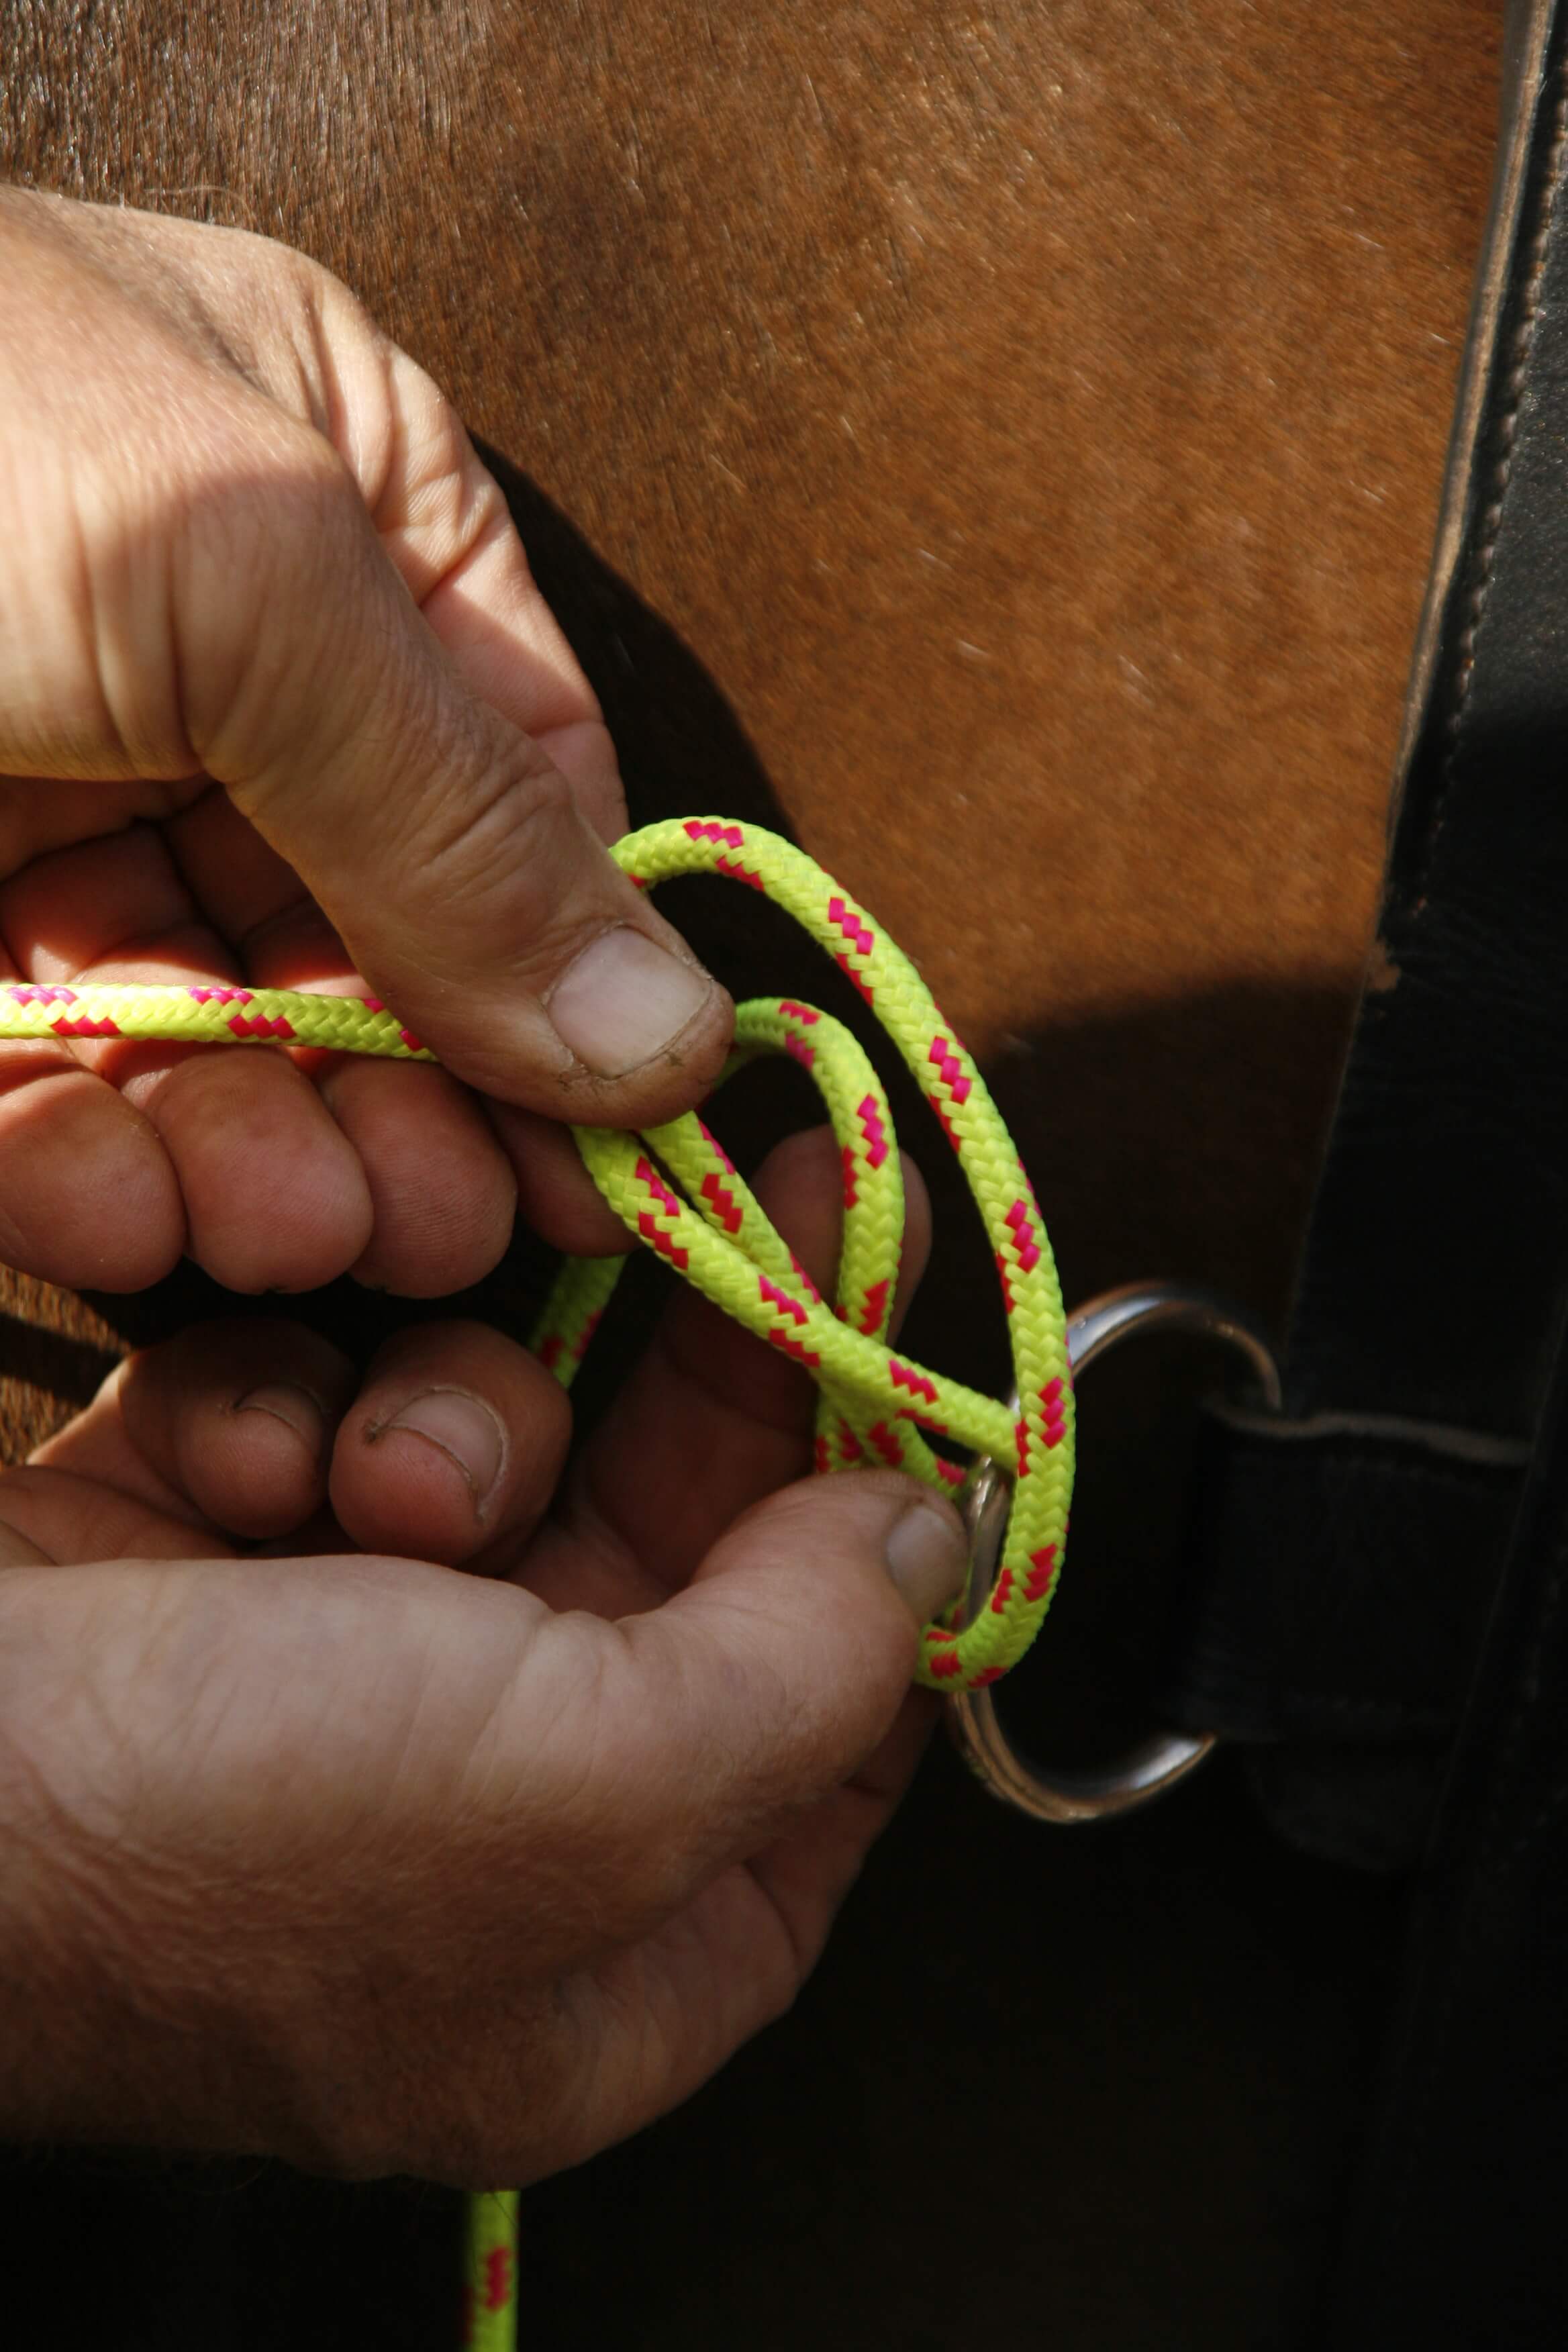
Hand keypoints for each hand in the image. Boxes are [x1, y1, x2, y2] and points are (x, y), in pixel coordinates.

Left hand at [0, 188, 730, 1298]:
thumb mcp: (236, 571)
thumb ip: (463, 816)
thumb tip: (675, 1040)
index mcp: (336, 510)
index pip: (528, 780)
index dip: (577, 974)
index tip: (615, 1150)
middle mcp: (227, 672)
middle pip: (390, 942)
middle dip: (417, 1097)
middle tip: (444, 1229)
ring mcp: (74, 814)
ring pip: (235, 1043)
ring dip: (269, 1159)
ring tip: (285, 1224)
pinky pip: (62, 1095)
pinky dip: (97, 1178)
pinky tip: (123, 1217)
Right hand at [0, 1132, 962, 2183]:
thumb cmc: (212, 1834)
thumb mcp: (584, 1787)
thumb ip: (800, 1668)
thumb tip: (926, 1542)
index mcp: (600, 1949)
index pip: (827, 1720)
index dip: (877, 1521)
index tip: (900, 1327)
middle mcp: (471, 1825)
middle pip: (665, 1546)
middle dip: (687, 1384)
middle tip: (758, 1196)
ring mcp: (316, 1681)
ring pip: (489, 1448)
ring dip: (440, 1412)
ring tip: (359, 1470)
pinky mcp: (183, 1555)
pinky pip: (309, 1416)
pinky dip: (276, 1406)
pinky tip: (211, 1455)